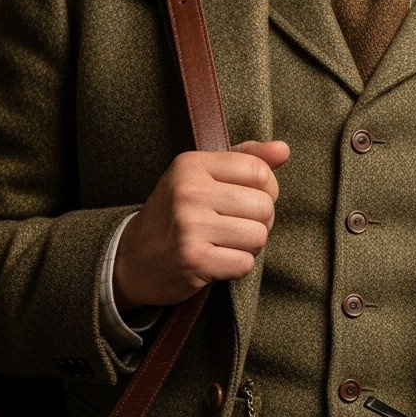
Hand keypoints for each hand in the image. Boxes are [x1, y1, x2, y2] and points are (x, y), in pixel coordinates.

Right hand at [112, 140, 289, 311]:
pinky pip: (245, 263)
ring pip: (259, 236)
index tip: (249, 200)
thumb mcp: (201, 176)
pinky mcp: (193, 259)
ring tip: (226, 243)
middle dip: (260, 222)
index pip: (259, 171)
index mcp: (191, 164)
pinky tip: (217, 260)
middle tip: (236, 227)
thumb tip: (284, 149)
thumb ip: (245, 159)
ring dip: (249, 246)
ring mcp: (189, 226)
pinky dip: (237, 267)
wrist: (131, 259)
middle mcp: (189, 191)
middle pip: (264, 206)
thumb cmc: (175, 214)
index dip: (267, 190)